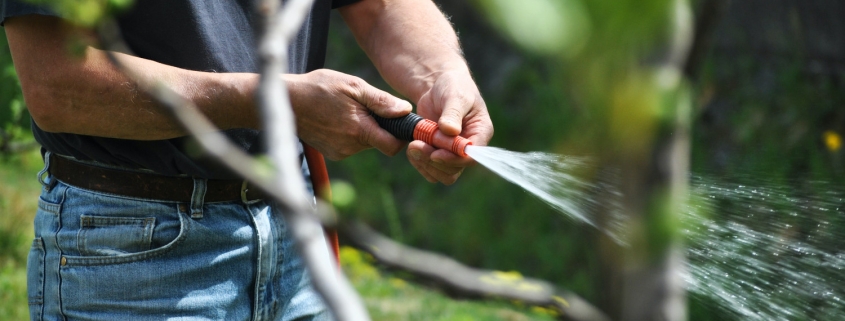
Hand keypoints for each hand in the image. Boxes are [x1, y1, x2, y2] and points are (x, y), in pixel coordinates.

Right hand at [288, 69, 411, 160]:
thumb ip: (381, 101)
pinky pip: (352, 144)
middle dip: (379, 126)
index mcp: (359, 130)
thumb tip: (405, 110)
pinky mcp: (332, 153)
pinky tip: (337, 118)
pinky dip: (351, 133)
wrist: (286, 101)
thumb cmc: (319, 88)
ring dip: (364, 128)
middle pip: (379, 142)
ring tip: (347, 109)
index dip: (400, 135)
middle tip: (365, 106)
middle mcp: (350, 147)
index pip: (392, 146)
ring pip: (365, 142)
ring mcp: (340, 151)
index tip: (400, 122)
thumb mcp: (353, 86)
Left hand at [408, 69, 493, 184]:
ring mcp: (453, 153)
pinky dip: (419, 163)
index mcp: (480, 132)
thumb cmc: (452, 86)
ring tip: (412, 146)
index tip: (435, 154)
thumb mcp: (454, 95)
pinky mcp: (439, 154)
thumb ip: (452, 113)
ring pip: (442, 173)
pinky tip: (411, 148)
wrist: (437, 85)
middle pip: (455, 169)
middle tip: (415, 145)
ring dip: (425, 164)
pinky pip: (430, 170)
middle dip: (435, 161)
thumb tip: (450, 131)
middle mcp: (468, 147)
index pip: (472, 157)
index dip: (454, 159)